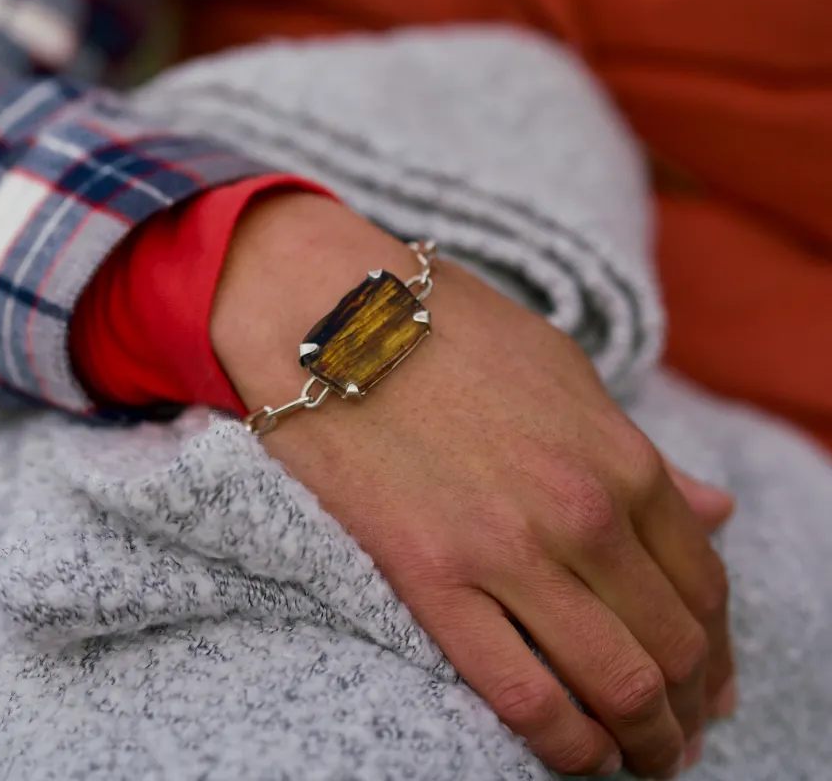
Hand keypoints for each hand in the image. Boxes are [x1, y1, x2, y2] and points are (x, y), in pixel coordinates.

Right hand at [212, 193, 734, 778]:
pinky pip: (523, 696)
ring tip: (640, 757)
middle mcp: (584, 513)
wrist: (334, 315)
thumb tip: (715, 510)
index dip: (717, 646)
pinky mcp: (433, 579)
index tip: (709, 678)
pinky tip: (578, 756)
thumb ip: (639, 453)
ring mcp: (510, 550)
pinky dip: (567, 746)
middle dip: (690, 707)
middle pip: (673, 645)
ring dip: (645, 742)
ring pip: (616, 685)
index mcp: (621, 457)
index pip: (705, 584)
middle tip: (679, 734)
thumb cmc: (447, 330)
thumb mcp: (563, 371)